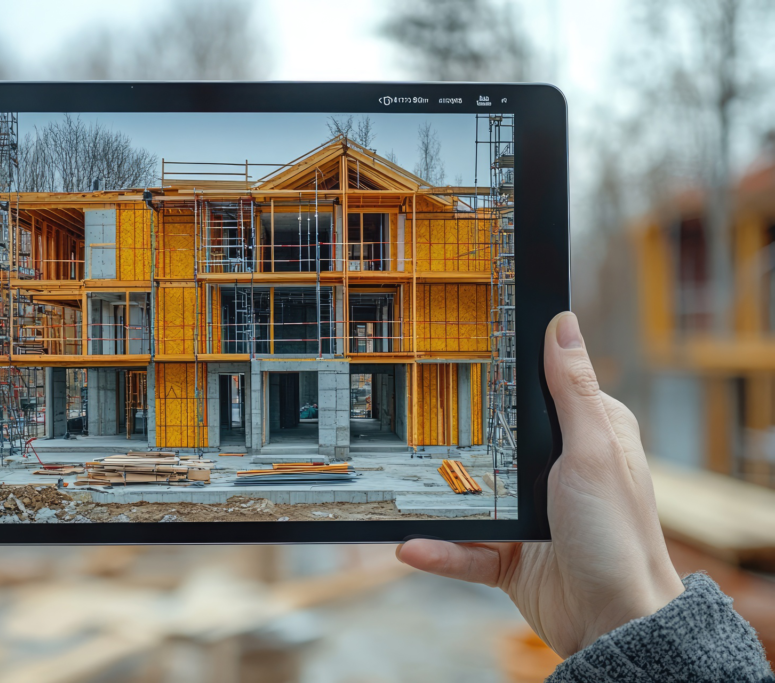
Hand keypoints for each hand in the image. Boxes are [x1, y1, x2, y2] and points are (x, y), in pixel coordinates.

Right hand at [397, 312, 684, 657]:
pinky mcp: (510, 554)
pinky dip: (439, 550)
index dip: (505, 370)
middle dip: (454, 434)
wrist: (616, 624)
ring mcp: (529, 514)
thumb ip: (571, 390)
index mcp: (584, 436)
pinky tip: (411, 546)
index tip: (459, 349)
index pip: (539, 390)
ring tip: (398, 488)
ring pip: (470, 496)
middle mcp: (555, 470)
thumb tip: (563, 324)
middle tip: (409, 413)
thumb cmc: (619, 535)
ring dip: (435, 500)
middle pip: (493, 440)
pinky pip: (465, 548)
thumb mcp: (592, 451)